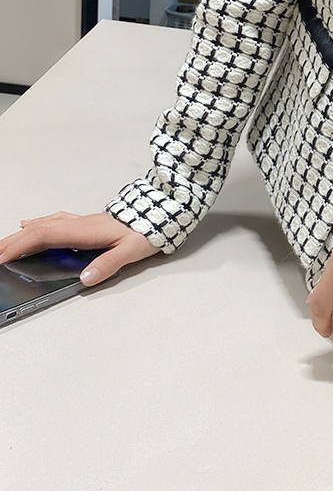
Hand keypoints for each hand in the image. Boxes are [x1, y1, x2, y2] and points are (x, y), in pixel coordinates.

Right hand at [0, 212, 159, 286]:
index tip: (1, 257)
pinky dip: (37, 225)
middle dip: (11, 242)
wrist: (159, 211)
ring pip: (43, 226)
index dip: (19, 246)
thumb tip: (87, 278)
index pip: (43, 237)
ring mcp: (80, 221)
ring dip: (20, 235)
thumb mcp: (132, 250)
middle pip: (36, 231)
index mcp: (84, 230)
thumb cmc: (147, 230)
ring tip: (3, 246)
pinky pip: (54, 221)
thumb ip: (109, 264)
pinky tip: (30, 225)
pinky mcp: (86, 222)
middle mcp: (78, 223)